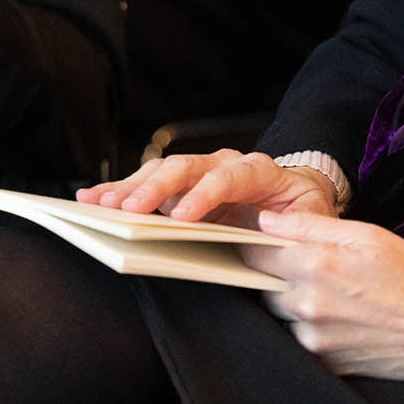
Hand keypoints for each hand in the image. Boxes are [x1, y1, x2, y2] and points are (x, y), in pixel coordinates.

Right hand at [77, 149, 338, 227]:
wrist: (297, 192)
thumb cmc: (301, 209)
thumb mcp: (312, 218)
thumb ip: (298, 228)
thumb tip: (273, 239)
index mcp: (260, 172)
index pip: (231, 176)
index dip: (207, 194)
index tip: (183, 217)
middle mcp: (225, 164)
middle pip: (187, 167)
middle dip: (156, 187)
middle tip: (127, 210)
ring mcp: (200, 172)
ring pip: (162, 172)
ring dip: (129, 188)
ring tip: (98, 204)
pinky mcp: (181, 186)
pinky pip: (147, 182)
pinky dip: (119, 189)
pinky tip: (92, 197)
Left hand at [254, 211, 403, 380]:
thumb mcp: (367, 234)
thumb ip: (310, 225)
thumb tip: (267, 221)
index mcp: (316, 266)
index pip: (255, 254)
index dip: (259, 244)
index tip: (268, 241)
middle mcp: (307, 305)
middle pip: (264, 285)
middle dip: (280, 272)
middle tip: (318, 264)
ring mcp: (313, 338)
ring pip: (282, 312)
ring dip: (296, 298)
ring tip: (337, 289)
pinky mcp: (322, 360)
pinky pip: (301, 336)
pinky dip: (312, 323)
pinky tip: (343, 313)